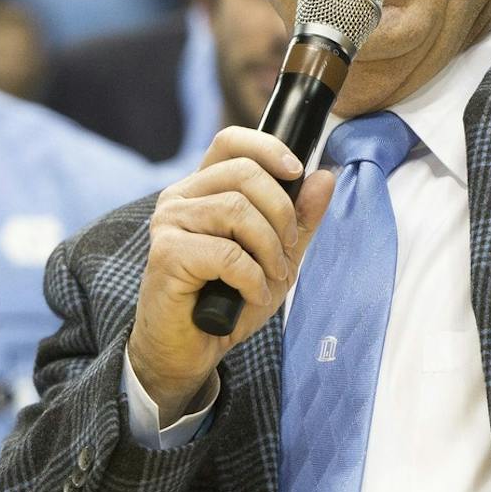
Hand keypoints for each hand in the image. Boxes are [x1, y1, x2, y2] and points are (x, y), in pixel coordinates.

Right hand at [126, 128, 336, 421]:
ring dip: (268, 249)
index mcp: (203, 188)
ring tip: (270, 276)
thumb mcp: (276, 256)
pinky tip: (251, 294)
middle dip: (281, 213)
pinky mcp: (166, 254)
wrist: (189, 350)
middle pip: (243, 172)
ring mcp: (169, 223)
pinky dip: (252, 277)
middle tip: (287, 251)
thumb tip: (324, 177)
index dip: (268, 147)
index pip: (231, 141)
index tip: (296, 172)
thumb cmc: (227, 300)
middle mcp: (181, 197)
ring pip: (237, 209)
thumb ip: (300, 218)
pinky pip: (226, 253)